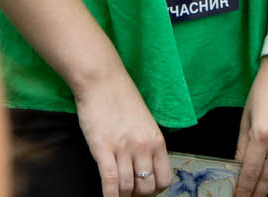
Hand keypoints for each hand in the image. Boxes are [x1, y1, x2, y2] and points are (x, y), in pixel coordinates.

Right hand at [73, 68, 170, 196]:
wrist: (102, 81)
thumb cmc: (122, 99)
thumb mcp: (145, 122)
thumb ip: (148, 144)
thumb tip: (145, 168)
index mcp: (157, 140)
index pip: (165, 179)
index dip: (155, 191)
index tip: (144, 190)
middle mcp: (144, 146)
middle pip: (147, 188)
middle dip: (137, 195)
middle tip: (129, 192)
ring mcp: (124, 148)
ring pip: (128, 188)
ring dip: (122, 196)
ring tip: (117, 194)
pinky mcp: (103, 149)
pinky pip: (110, 182)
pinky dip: (109, 195)